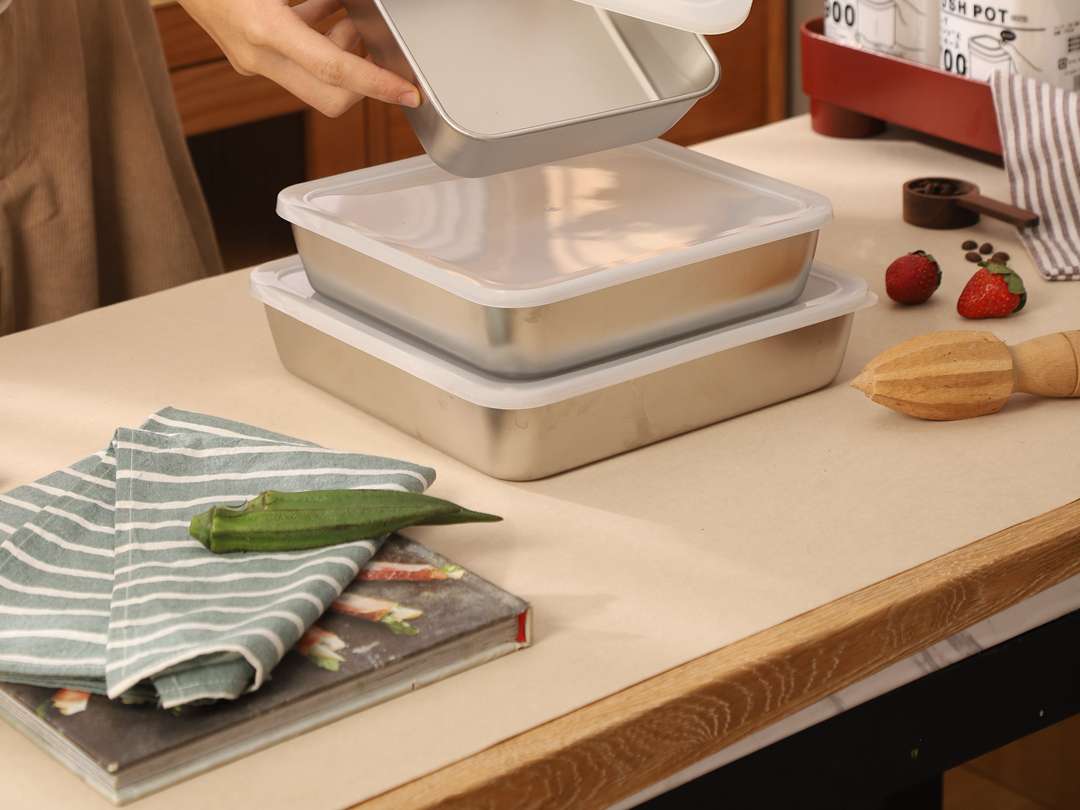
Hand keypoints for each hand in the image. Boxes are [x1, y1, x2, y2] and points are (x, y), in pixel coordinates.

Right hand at [177, 0, 419, 116]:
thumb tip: (352, 2)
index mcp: (263, 28)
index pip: (336, 72)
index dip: (379, 84)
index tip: (409, 93)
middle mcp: (256, 54)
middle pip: (330, 96)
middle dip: (362, 75)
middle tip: (371, 35)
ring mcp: (250, 59)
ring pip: (316, 77)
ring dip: (342, 47)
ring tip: (347, 7)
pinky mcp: (246, 54)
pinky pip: (297, 58)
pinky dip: (319, 37)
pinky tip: (323, 5)